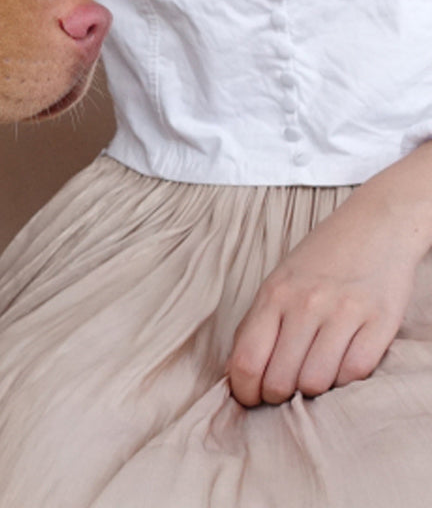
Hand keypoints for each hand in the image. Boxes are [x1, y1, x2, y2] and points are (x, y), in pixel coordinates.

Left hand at [227, 146, 431, 406]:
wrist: (376, 224)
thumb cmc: (321, 258)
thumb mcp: (280, 281)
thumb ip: (262, 322)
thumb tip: (241, 371)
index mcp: (274, 294)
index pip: (247, 359)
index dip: (244, 391)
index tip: (249, 399)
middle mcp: (305, 304)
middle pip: (280, 378)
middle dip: (277, 396)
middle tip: (282, 394)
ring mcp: (344, 313)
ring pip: (316, 382)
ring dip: (312, 392)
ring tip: (312, 379)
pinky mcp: (380, 322)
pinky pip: (355, 373)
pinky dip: (345, 380)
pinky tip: (340, 367)